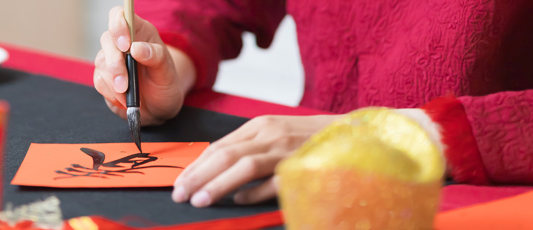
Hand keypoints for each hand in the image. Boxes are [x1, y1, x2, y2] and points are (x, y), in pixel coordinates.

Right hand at [93, 6, 195, 125]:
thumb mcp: (167, 71)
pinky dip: (111, 93)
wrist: (158, 107)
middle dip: (115, 63)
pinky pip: (99, 82)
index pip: (120, 15)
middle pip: (107, 40)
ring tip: (127, 95)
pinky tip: (124, 99)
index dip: (118, 25)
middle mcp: (122, 43)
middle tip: (124, 84)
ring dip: (113, 82)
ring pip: (101, 63)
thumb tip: (136, 48)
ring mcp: (111, 60)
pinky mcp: (104, 78)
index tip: (125, 45)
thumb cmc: (165, 83)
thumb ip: (156, 57)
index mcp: (139, 32)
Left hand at [171, 114, 341, 206]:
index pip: (219, 146)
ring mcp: (287, 149)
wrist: (352, 133)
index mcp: (260, 126)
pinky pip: (274, 180)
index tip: (179, 183)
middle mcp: (270, 134)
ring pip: (245, 165)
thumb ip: (246, 147)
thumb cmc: (308, 138)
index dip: (196, 166)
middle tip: (180, 194)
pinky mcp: (303, 165)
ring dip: (219, 184)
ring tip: (200, 199)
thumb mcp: (274, 134)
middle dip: (198, 176)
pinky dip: (255, 191)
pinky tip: (239, 200)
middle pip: (225, 155)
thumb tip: (213, 167)